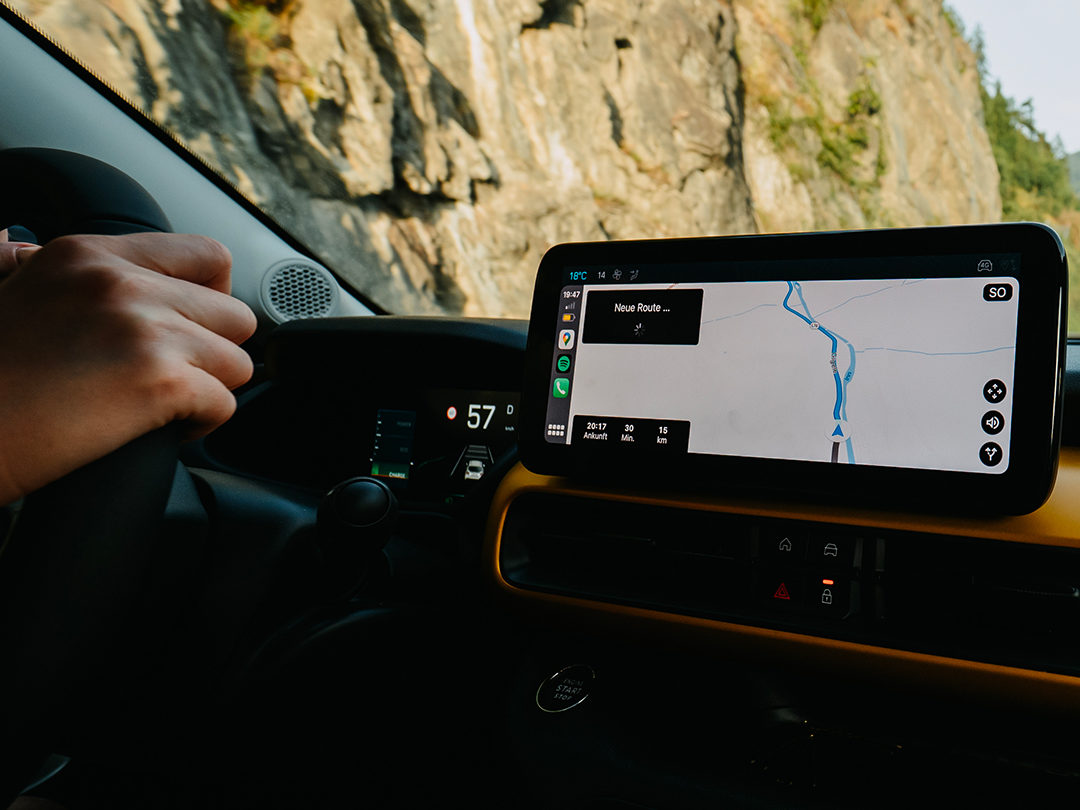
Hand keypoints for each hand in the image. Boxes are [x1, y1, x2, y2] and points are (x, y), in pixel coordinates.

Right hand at [0, 232, 256, 502]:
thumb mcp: (6, 291)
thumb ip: (38, 264)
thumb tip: (28, 248)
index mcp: (89, 255)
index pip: (207, 257)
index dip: (213, 299)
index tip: (194, 327)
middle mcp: (122, 284)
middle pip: (236, 314)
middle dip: (215, 352)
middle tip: (174, 374)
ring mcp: (144, 331)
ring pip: (238, 362)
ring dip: (209, 390)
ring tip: (162, 404)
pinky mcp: (158, 382)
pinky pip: (225, 404)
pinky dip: (200, 425)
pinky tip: (160, 429)